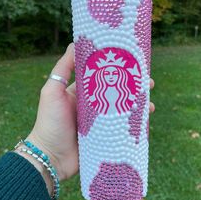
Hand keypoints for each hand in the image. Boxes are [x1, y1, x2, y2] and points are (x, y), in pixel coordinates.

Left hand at [24, 43, 154, 181]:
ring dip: (139, 106)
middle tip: (149, 84)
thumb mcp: (52, 91)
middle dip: (135, 88)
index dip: (119, 69)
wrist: (49, 156)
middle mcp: (93, 105)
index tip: (133, 63)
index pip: (104, 76)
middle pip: (118, 92)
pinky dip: (135, 125)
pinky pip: (123, 128)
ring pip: (124, 110)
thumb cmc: (49, 121)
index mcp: (83, 92)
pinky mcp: (106, 137)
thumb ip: (63, 68)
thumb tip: (75, 43)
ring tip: (151, 106)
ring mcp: (101, 122)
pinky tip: (145, 123)